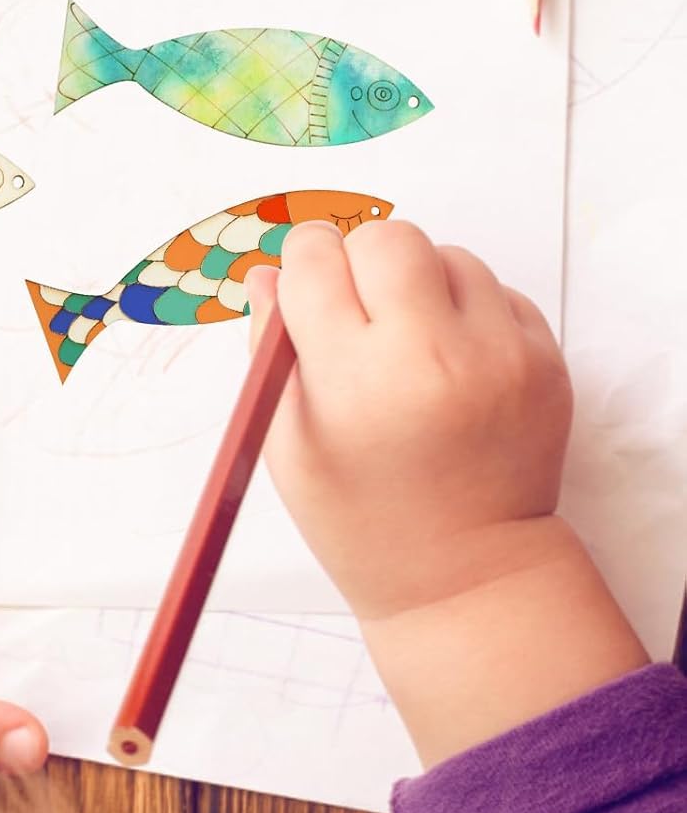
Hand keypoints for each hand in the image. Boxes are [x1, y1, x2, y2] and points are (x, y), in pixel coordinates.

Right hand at [245, 219, 572, 621]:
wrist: (467, 574)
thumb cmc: (360, 514)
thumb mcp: (287, 440)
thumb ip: (271, 347)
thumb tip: (266, 274)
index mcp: (356, 377)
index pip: (316, 260)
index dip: (303, 266)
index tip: (306, 289)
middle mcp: (434, 355)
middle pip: (387, 238)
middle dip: (359, 261)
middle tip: (356, 311)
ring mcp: (501, 355)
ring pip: (446, 255)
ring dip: (418, 283)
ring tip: (408, 345)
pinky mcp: (545, 361)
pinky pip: (496, 290)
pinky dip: (466, 311)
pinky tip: (449, 363)